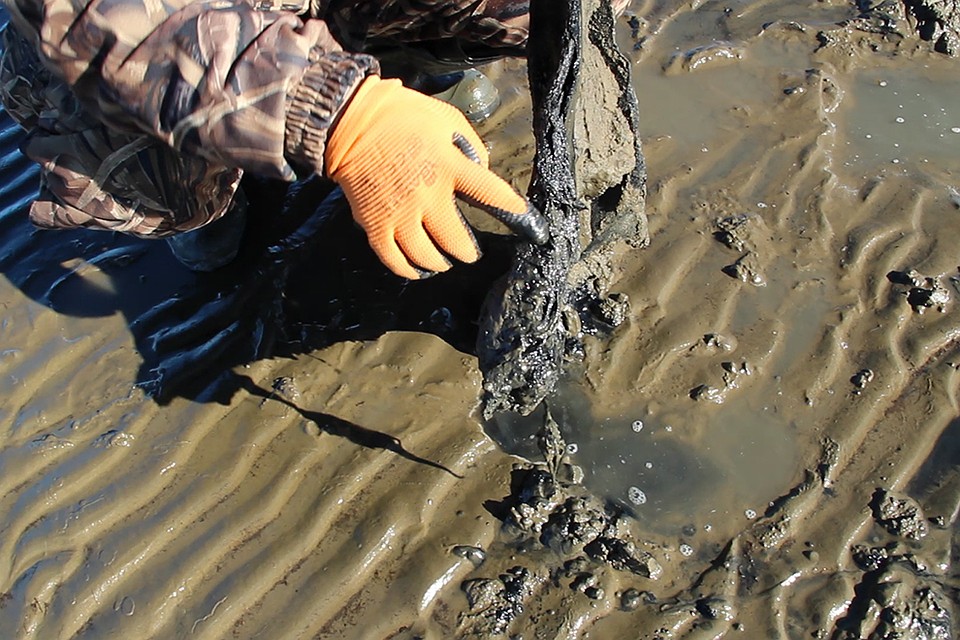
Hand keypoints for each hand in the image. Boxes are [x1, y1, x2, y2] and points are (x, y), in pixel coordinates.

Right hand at [325, 76, 547, 278]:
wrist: (350, 121)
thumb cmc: (402, 116)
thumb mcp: (446, 119)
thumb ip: (470, 145)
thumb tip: (481, 170)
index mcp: (449, 167)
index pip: (490, 194)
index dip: (513, 211)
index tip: (527, 221)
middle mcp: (428, 195)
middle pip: (456, 240)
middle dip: (467, 252)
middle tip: (469, 253)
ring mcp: (400, 213)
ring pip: (427, 256)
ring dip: (440, 263)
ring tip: (443, 262)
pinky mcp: (375, 224)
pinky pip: (395, 259)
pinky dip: (408, 270)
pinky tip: (416, 270)